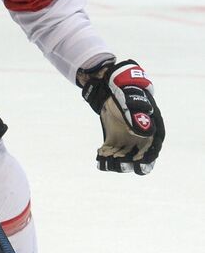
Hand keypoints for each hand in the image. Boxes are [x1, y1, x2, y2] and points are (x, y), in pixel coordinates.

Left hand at [80, 59, 163, 174]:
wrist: (111, 88)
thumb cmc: (126, 94)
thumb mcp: (132, 105)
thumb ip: (138, 118)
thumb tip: (147, 133)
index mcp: (151, 131)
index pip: (153, 151)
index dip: (147, 160)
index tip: (137, 162)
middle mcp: (140, 139)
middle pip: (137, 160)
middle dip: (127, 164)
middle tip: (117, 160)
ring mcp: (127, 141)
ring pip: (122, 159)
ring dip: (113, 162)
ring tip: (105, 156)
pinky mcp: (114, 141)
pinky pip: (110, 153)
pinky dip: (105, 156)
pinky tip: (99, 152)